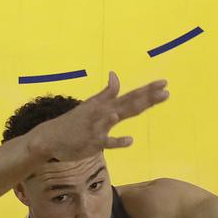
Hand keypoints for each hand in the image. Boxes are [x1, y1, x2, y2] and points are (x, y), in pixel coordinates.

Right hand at [27, 72, 168, 160]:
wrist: (50, 137)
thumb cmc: (74, 122)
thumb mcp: (91, 105)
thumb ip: (106, 92)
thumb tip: (115, 74)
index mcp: (106, 105)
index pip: (130, 95)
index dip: (148, 89)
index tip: (164, 82)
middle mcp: (104, 112)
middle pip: (130, 103)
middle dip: (148, 97)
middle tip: (166, 91)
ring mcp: (98, 126)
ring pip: (118, 117)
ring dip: (132, 109)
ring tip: (147, 103)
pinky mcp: (93, 142)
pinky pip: (107, 142)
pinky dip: (117, 141)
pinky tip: (129, 140)